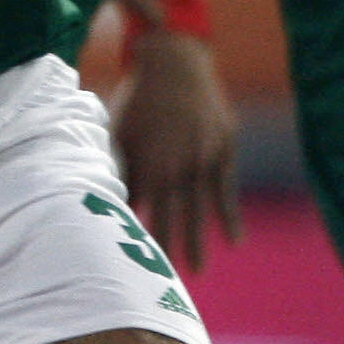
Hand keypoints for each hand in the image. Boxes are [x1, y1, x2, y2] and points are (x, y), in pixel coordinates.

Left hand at [112, 28, 240, 274]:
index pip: (139, 206)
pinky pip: (226, 191)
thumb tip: (109, 196)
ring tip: (195, 271)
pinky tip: (234, 240)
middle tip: (162, 281)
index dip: (134, 232)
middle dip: (164, 248)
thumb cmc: (138, 98)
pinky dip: (229, 216)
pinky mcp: (225, 151)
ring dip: (197, 242)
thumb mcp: (120, 130)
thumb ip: (118, 164)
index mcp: (146, 159)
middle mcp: (175, 164)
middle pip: (170, 215)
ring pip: (199, 210)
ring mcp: (203, 159)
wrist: (174, 63)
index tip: (128, 260)